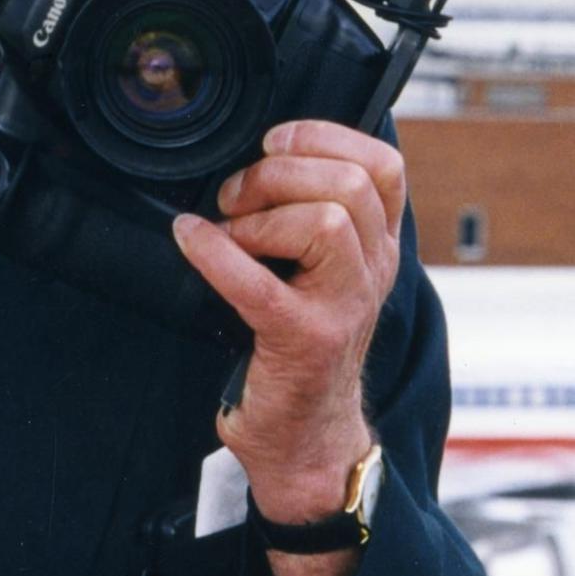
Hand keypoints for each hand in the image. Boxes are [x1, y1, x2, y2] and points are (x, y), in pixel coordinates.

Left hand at [172, 120, 404, 522]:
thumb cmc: (300, 347)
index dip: (327, 137)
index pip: (384, 167)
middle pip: (350, 185)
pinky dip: (215, 253)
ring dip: (262, 216)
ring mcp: (345, 307)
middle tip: (235, 197)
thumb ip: (310, 219)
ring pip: (327, 223)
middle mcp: (372, 273)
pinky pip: (261, 282)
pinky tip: (191, 241)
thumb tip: (257, 160)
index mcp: (378, 249)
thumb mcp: (324, 276)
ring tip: (229, 232)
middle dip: (279, 174)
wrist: (308, 438)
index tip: (274, 142)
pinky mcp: (305, 341)